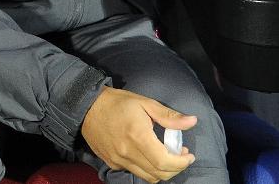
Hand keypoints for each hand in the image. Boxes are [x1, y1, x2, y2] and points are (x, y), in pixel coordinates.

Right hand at [81, 86, 196, 181]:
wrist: (86, 106)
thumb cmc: (117, 102)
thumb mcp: (145, 103)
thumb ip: (169, 116)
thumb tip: (192, 121)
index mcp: (138, 136)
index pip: (165, 162)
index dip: (182, 163)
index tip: (188, 155)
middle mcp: (128, 152)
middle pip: (159, 174)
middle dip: (176, 168)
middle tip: (179, 155)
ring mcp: (118, 160)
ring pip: (148, 177)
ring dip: (161, 171)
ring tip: (165, 156)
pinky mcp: (111, 162)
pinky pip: (134, 172)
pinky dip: (146, 168)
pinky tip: (146, 155)